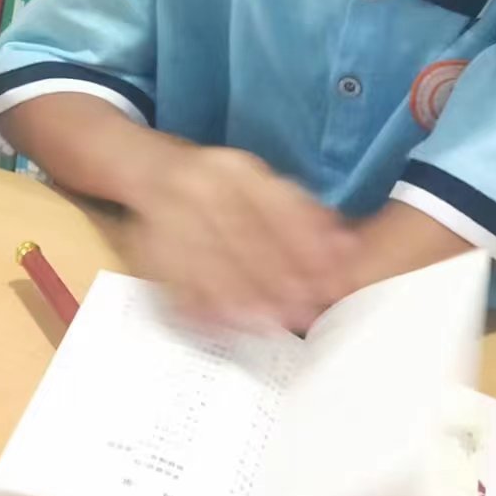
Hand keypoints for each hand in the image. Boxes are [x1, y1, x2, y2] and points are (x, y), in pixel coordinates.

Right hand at [123, 140, 354, 332]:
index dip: (305, 248)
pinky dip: (203, 304)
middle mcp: (199, 184)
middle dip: (277, 279)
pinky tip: (228, 324)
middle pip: (243, 236)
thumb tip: (348, 251)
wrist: (150, 171)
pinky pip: (176, 279)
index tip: (329, 283)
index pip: (275, 208)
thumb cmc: (222, 189)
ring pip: (209, 260)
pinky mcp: (147, 243)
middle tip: (304, 313)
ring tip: (273, 325)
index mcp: (235, 169)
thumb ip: (303, 215)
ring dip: (242, 298)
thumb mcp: (262, 188)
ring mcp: (167, 212)